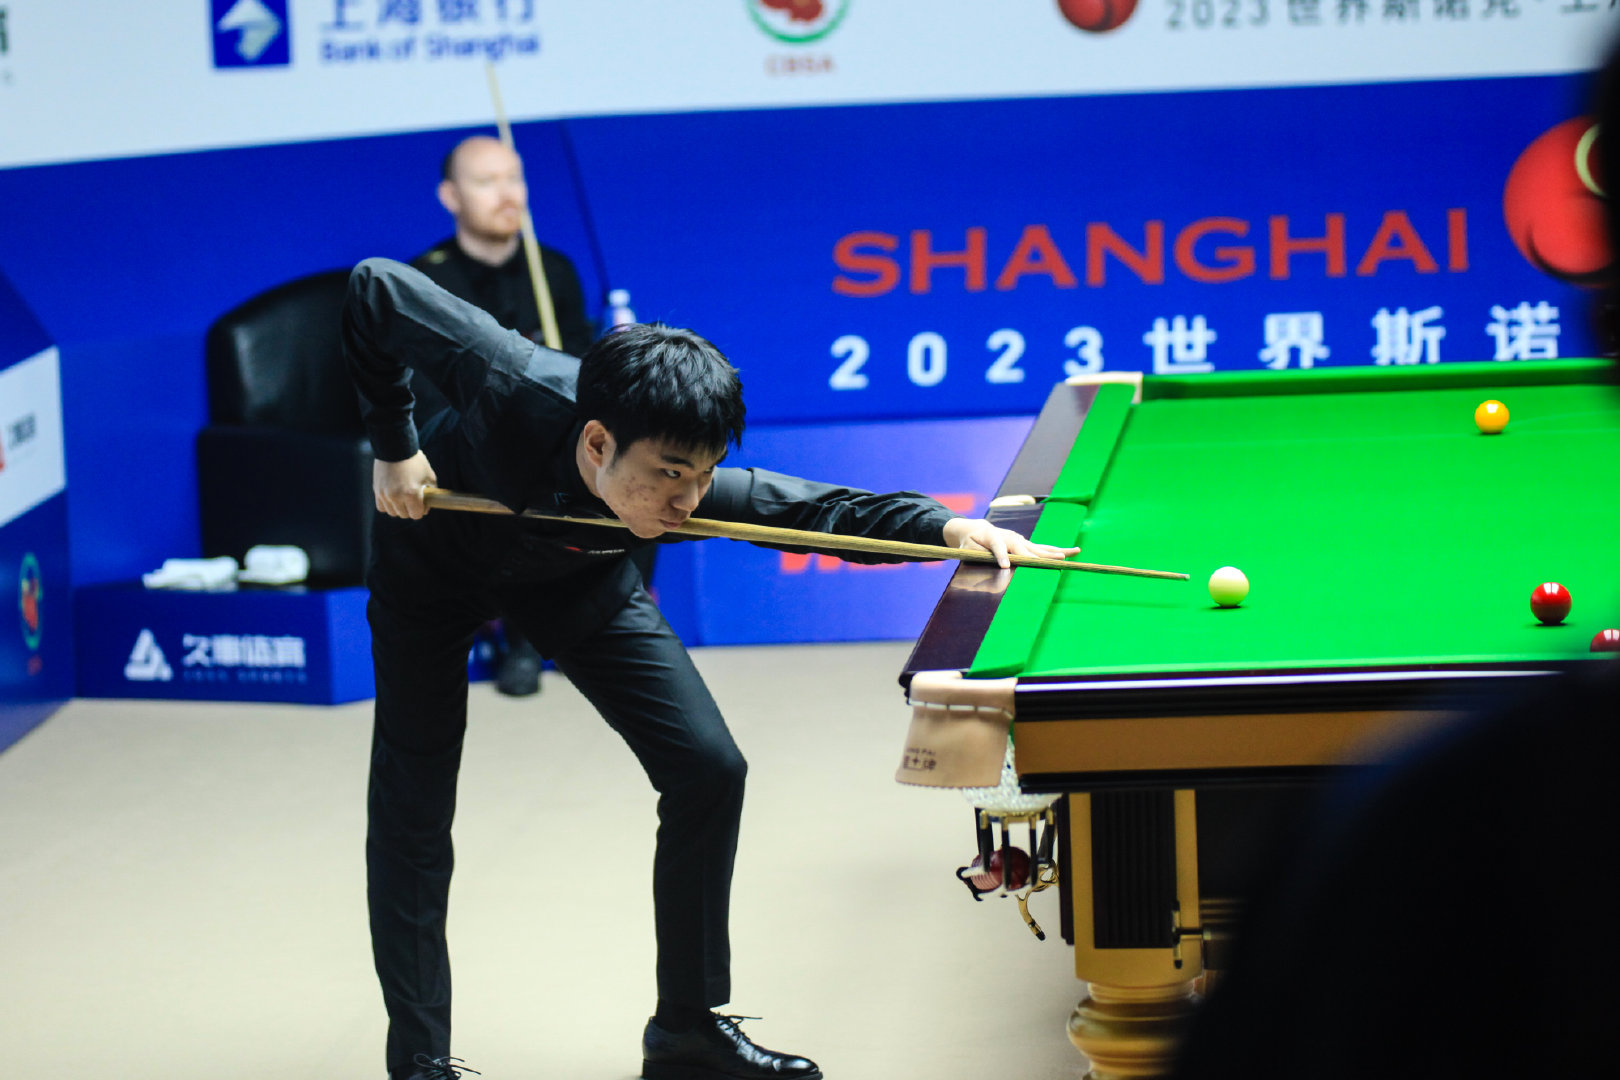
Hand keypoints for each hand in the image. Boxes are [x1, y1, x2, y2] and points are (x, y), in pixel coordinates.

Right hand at [374, 451, 436, 519]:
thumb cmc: (415, 461)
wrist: (395, 447)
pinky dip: (388, 505)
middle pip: (404, 515)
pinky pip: (381, 507)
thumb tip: (427, 507)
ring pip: (392, 512)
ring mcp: (385, 494)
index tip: (423, 504)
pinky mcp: (377, 490)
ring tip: (403, 498)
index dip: (421, 510)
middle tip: (413, 499)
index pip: (416, 515)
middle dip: (411, 509)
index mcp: (411, 494)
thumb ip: (431, 493)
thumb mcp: (429, 476)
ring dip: (399, 508)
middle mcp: (396, 496)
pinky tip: (393, 497)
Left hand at [941, 517, 1079, 569]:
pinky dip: (1057, 551)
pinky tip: (1072, 552)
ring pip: (1039, 548)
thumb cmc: (970, 542)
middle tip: (1053, 561)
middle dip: (1038, 556)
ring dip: (1056, 552)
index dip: (1001, 556)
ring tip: (1072, 553)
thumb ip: (975, 558)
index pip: (997, 547)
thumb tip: (983, 570)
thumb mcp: (966, 550)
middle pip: (1024, 548)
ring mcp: (1020, 540)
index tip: (1005, 566)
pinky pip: (1043, 548)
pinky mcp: (1026, 544)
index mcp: (993, 537)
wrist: (976, 529)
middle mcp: (1010, 537)